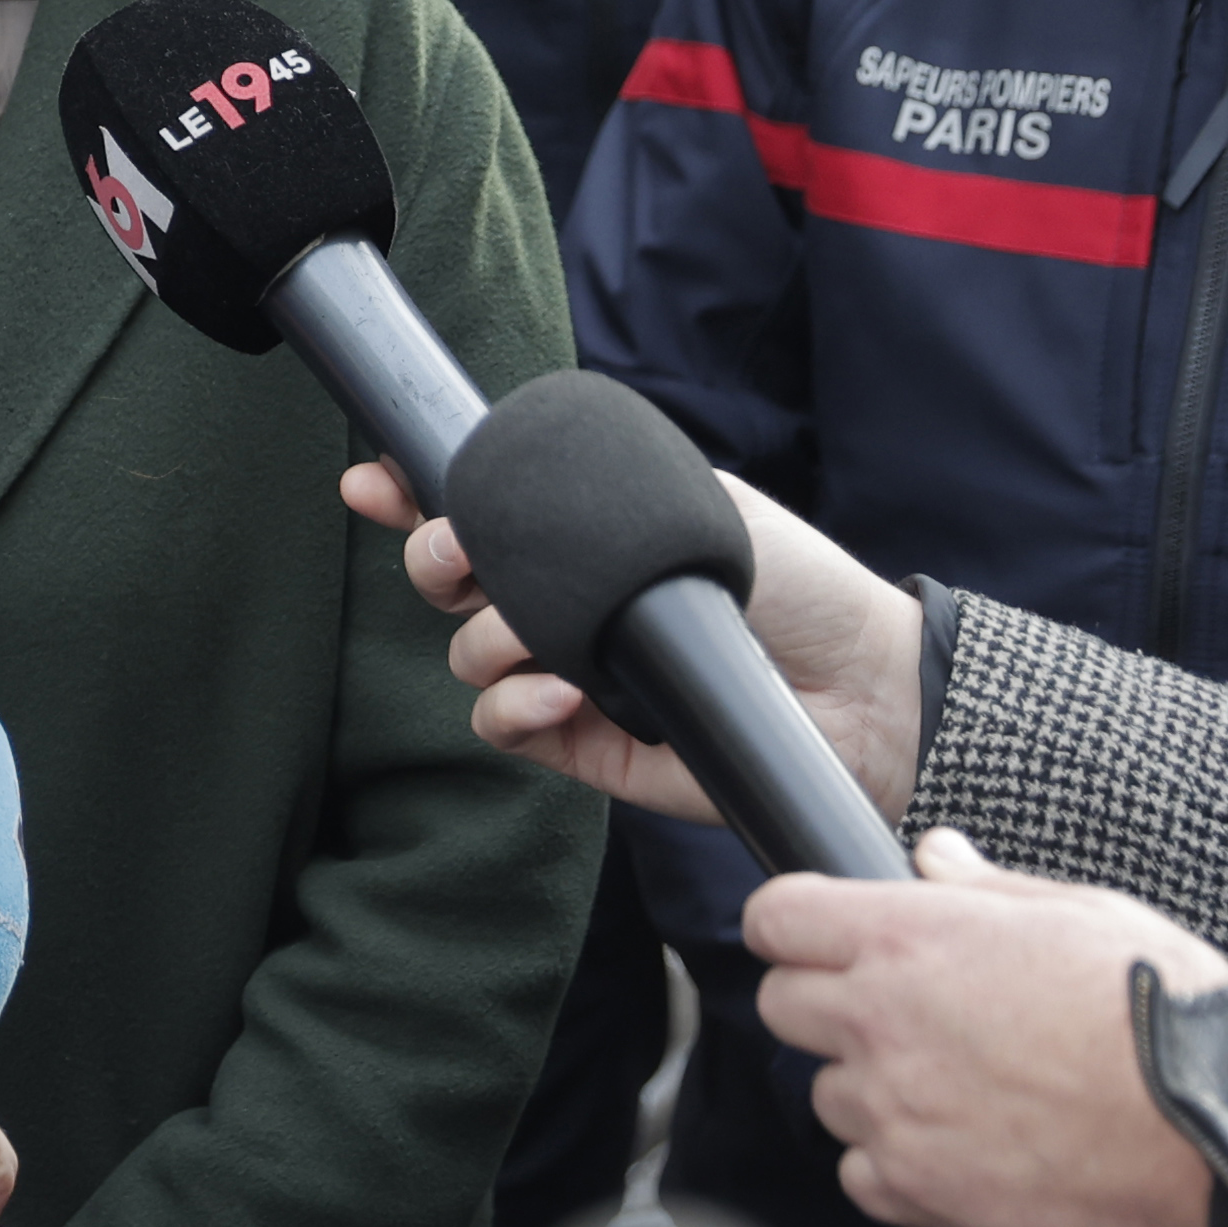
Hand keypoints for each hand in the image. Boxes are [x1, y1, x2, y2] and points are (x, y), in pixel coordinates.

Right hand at [345, 457, 922, 826]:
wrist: (855, 682)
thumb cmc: (791, 582)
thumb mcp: (692, 501)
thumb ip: (596, 491)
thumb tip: (503, 498)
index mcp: (580, 541)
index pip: (475, 513)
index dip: (411, 495)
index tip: (372, 482)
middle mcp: (561, 605)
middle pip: (445, 578)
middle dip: (431, 558)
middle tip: (456, 556)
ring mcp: (563, 674)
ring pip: (466, 652)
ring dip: (490, 636)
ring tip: (553, 641)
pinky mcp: (579, 744)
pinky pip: (499, 722)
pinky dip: (514, 705)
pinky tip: (564, 694)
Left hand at [748, 829, 1227, 1226]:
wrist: (1218, 1134)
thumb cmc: (1165, 1017)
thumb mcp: (1085, 914)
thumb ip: (985, 888)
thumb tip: (934, 854)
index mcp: (909, 937)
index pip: (778, 916)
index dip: (800, 927)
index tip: (827, 940)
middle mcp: (881, 1020)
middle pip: (785, 1006)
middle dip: (831, 1008)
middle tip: (904, 1019)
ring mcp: (891, 1109)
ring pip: (829, 1095)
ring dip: (874, 1093)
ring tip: (963, 1093)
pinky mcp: (916, 1189)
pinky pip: (862, 1175)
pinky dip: (899, 1169)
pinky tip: (963, 1152)